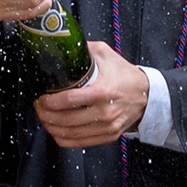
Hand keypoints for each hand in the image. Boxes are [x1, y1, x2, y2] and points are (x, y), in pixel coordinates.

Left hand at [32, 41, 151, 148]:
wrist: (146, 95)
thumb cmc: (125, 75)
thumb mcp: (106, 55)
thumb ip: (85, 50)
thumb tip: (64, 44)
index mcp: (103, 91)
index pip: (68, 100)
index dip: (49, 101)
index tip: (42, 97)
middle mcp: (105, 112)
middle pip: (66, 120)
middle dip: (45, 114)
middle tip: (39, 107)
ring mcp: (107, 127)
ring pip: (69, 134)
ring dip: (51, 127)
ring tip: (44, 118)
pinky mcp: (108, 136)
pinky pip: (78, 143)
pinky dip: (63, 139)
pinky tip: (56, 130)